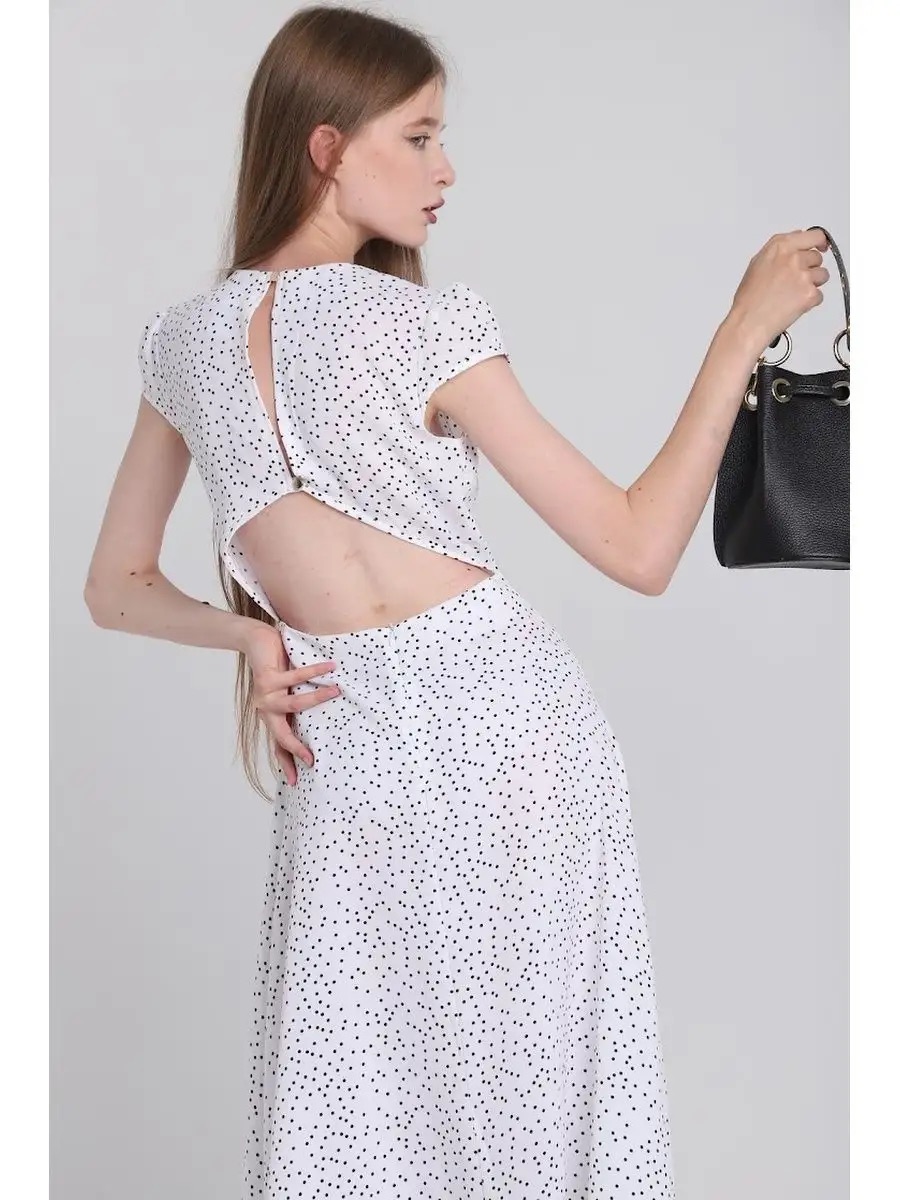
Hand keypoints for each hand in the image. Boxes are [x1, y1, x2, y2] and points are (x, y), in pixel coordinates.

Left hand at [242, 621, 340, 785]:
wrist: (255, 642)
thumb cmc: (277, 666)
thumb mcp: (288, 690)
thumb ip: (298, 702)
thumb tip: (327, 714)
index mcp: (271, 716)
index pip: (278, 745)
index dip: (286, 763)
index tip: (295, 781)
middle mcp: (266, 709)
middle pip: (281, 735)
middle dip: (295, 749)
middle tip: (310, 760)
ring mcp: (265, 695)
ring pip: (294, 705)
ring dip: (318, 698)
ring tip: (337, 691)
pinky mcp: (268, 678)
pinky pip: (296, 678)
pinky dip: (315, 672)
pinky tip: (330, 668)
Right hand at [728, 228, 830, 354]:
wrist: (749, 321)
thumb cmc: (749, 297)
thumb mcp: (758, 263)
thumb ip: (780, 248)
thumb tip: (797, 240)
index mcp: (780, 246)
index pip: (814, 236)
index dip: (820, 242)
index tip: (821, 247)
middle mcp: (793, 258)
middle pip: (817, 258)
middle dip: (810, 268)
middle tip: (794, 281)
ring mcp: (803, 275)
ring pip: (823, 275)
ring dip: (813, 284)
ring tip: (793, 293)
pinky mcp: (810, 294)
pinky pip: (819, 295)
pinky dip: (810, 301)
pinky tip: (793, 304)